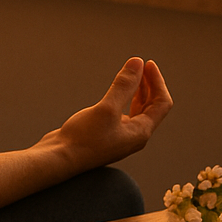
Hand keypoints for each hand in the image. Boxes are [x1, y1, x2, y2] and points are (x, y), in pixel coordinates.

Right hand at [34, 57, 172, 177]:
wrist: (60, 158)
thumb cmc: (84, 139)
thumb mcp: (106, 108)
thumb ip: (123, 86)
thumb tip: (138, 63)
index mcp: (141, 132)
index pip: (161, 103)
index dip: (158, 82)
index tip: (147, 63)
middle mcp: (134, 136)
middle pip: (151, 107)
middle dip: (148, 85)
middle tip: (140, 66)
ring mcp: (120, 136)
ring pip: (136, 111)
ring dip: (137, 92)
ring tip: (132, 76)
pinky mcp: (106, 135)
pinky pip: (122, 114)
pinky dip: (123, 99)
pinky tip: (114, 93)